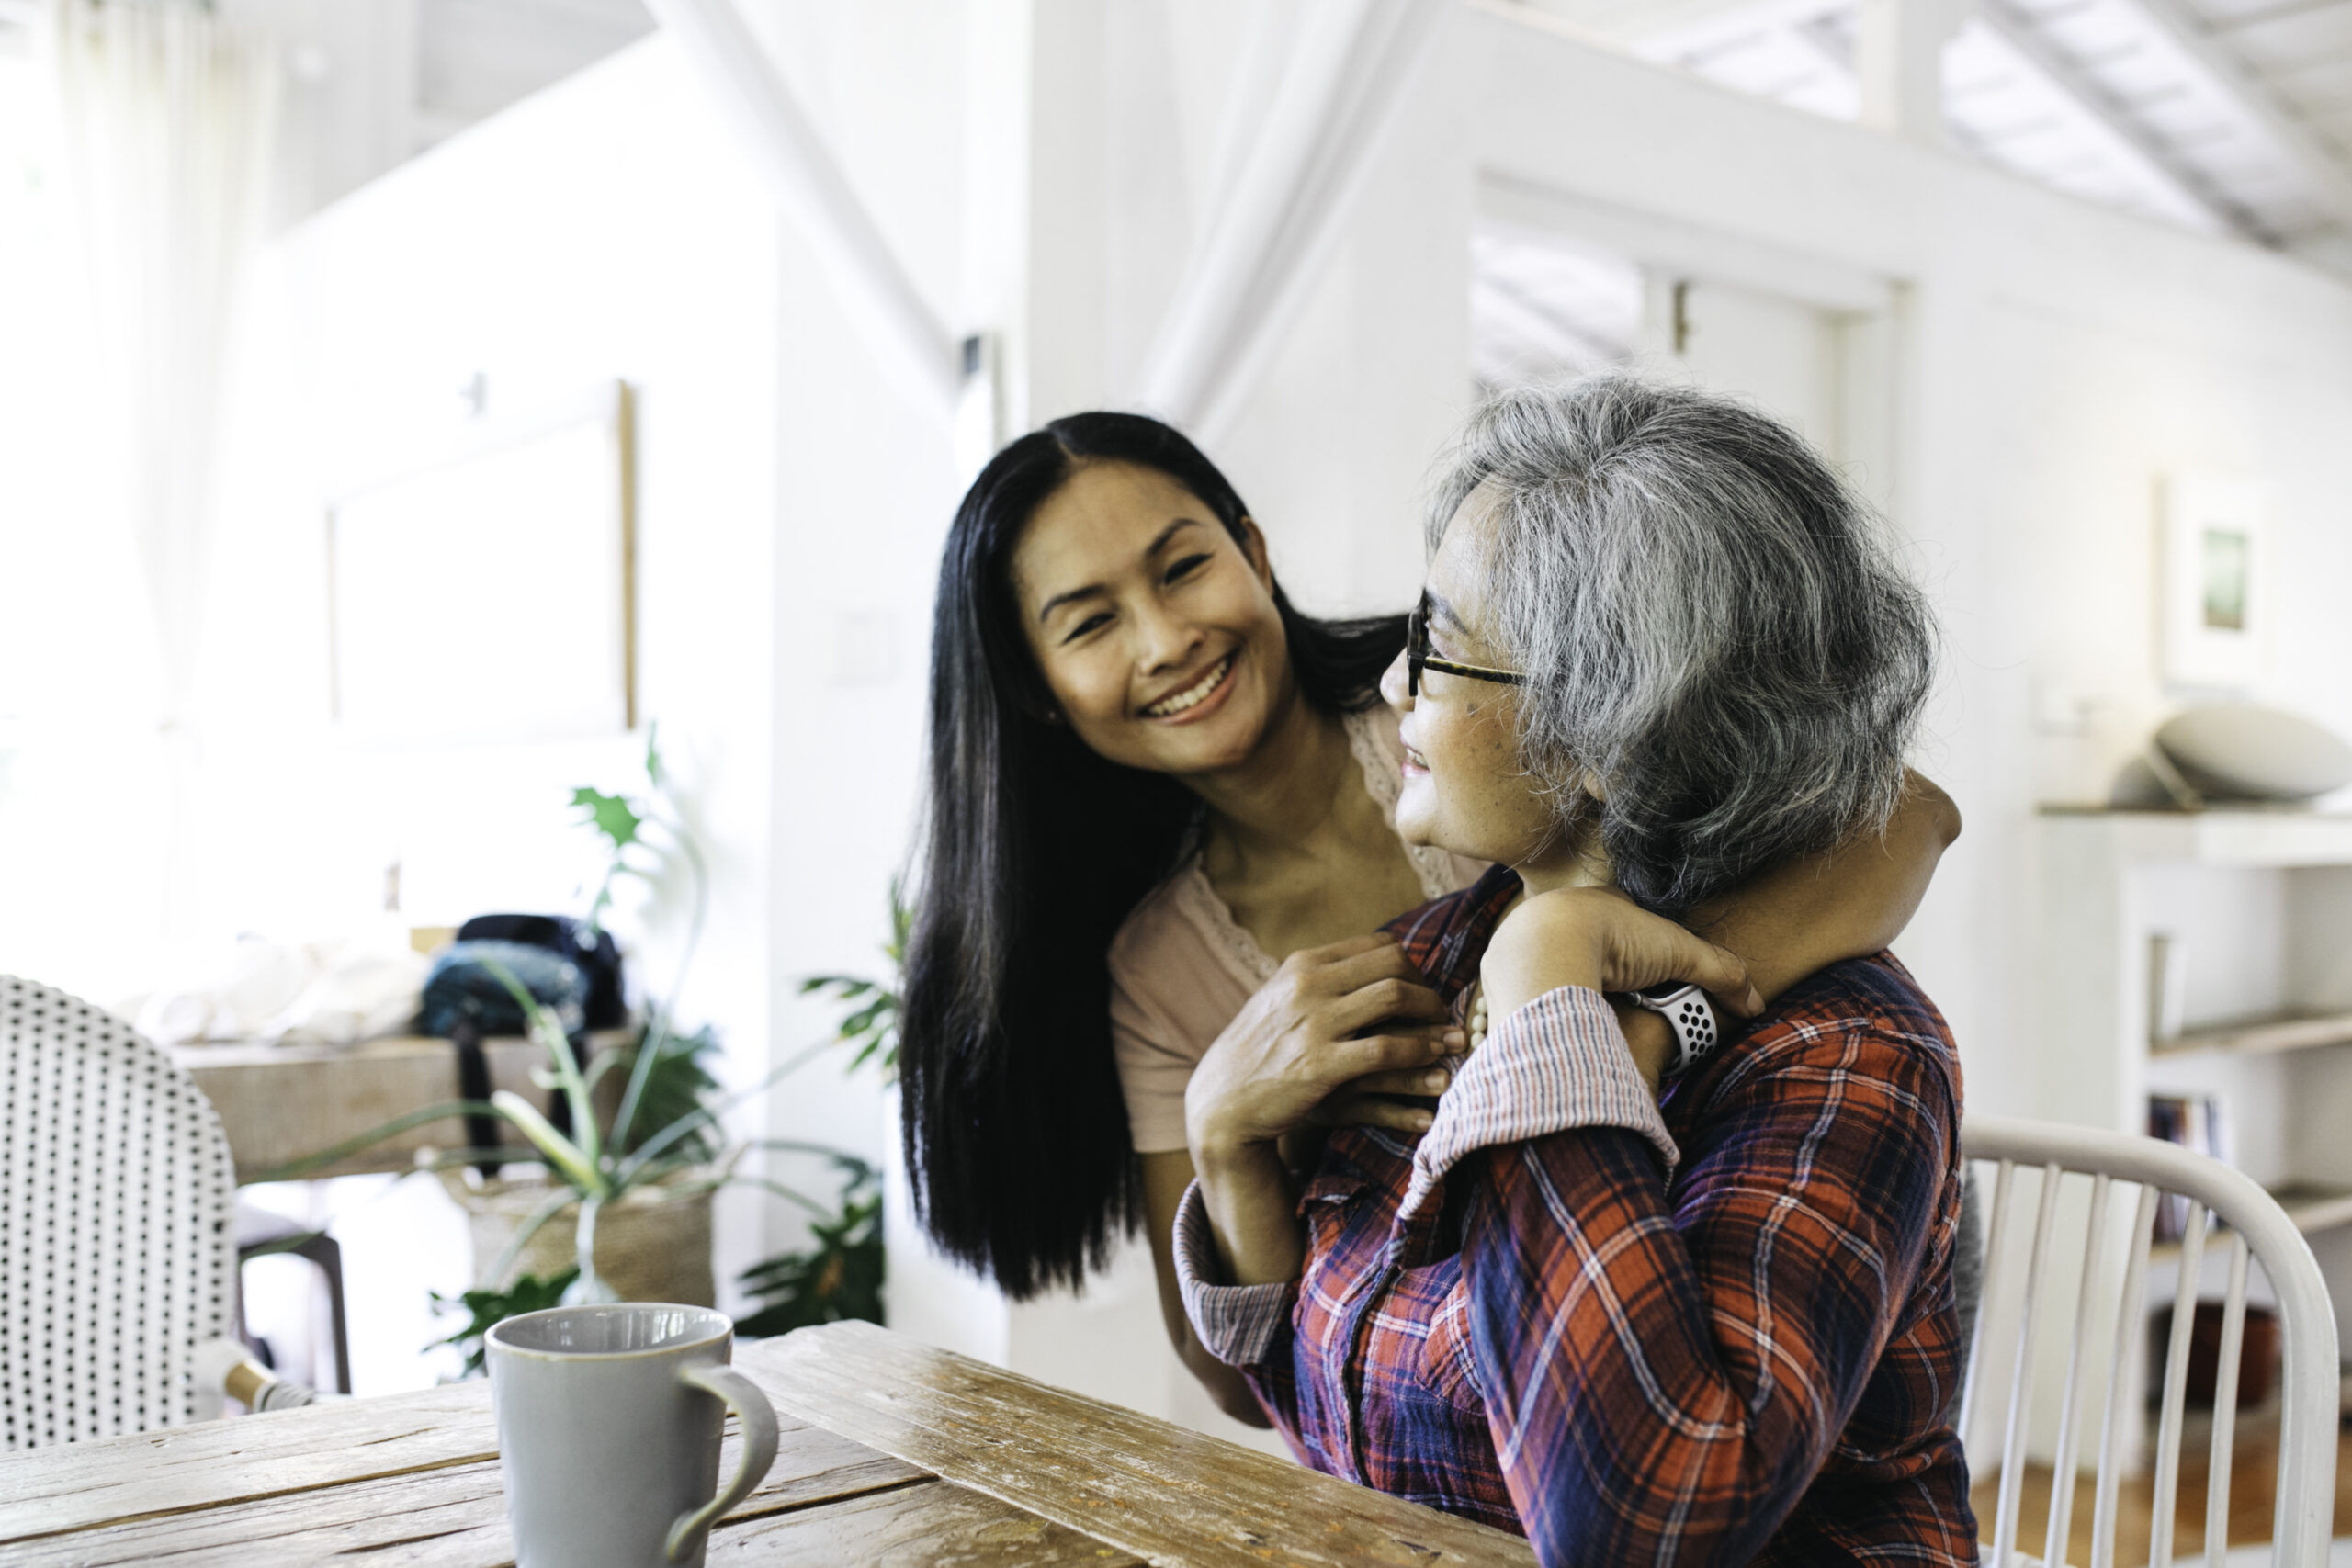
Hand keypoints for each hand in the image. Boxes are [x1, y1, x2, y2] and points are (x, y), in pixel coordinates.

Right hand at [1186, 933, 1463, 1164]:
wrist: (1221, 1102)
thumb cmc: (1256, 1053)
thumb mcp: (1280, 1001)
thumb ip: (1318, 982)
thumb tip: (1366, 968)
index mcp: (1301, 965)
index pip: (1377, 945)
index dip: (1411, 966)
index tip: (1422, 990)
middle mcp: (1308, 985)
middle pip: (1393, 964)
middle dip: (1428, 988)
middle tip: (1441, 1013)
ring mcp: (1313, 1023)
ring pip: (1395, 997)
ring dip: (1432, 1017)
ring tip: (1450, 1036)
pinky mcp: (1321, 1065)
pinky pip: (1386, 1049)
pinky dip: (1418, 1052)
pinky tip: (1433, 1064)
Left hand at [1481, 887, 1762, 1029]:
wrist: (1545, 945)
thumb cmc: (1612, 937)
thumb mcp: (1678, 951)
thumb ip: (1719, 972)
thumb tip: (1755, 1002)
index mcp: (1600, 905)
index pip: (1629, 930)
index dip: (1646, 956)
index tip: (1658, 986)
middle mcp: (1562, 919)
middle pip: (1590, 951)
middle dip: (1605, 976)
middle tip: (1625, 1009)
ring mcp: (1530, 944)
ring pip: (1555, 969)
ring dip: (1569, 991)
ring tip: (1590, 1023)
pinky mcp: (1507, 971)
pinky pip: (1528, 991)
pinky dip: (1542, 1007)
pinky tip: (1553, 1026)